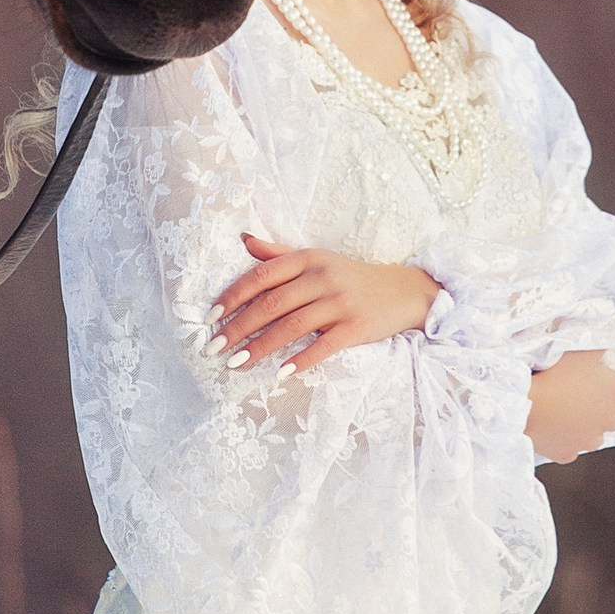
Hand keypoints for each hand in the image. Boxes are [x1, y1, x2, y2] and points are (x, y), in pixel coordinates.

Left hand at [209, 234, 442, 374]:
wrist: (403, 291)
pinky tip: (280, 374)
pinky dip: (301, 360)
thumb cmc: (351, 277)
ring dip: (260, 347)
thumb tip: (244, 240)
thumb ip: (279, 253)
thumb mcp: (317, 259)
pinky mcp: (357, 327)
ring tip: (234, 363)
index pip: (261, 276)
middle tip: (213, 347)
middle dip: (238, 327)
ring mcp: (340, 302)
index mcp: (307, 258)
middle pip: (271, 303)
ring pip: (291, 326)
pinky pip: (323, 346)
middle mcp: (322, 277)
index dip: (233, 296)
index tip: (210, 317)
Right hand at [525, 351, 614, 462]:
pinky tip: (556, 430)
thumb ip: (600, 343)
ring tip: (574, 413)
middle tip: (597, 395)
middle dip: (614, 407)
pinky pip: (572, 448)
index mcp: (614, 391)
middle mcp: (607, 418)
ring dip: (592, 426)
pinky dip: (567, 440)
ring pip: (598, 436)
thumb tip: (613, 334)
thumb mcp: (580, 348)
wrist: (523, 405)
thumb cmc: (553, 372)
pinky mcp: (566, 452)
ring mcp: (587, 439)